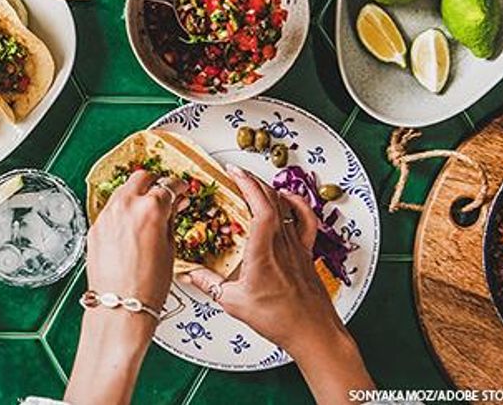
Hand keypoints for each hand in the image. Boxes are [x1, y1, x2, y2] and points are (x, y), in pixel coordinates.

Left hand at [86, 169, 182, 312]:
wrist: (120, 305)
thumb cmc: (148, 285)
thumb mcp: (170, 249)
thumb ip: (171, 220)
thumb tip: (173, 205)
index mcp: (150, 209)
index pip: (167, 185)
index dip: (178, 186)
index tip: (180, 189)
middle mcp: (125, 207)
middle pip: (141, 177)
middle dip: (154, 182)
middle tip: (164, 192)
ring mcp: (107, 216)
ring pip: (123, 191)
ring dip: (136, 194)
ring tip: (148, 210)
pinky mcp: (95, 227)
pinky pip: (111, 210)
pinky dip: (123, 211)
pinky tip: (131, 225)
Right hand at [181, 165, 340, 355]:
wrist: (313, 332)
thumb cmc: (278, 319)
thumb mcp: (234, 302)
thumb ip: (209, 283)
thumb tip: (189, 273)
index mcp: (264, 250)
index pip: (259, 205)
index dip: (247, 183)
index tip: (233, 171)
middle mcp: (283, 242)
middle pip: (272, 199)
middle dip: (252, 181)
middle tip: (236, 173)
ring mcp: (298, 246)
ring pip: (286, 207)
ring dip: (270, 190)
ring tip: (255, 183)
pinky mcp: (307, 253)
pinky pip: (306, 221)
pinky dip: (298, 205)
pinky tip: (288, 200)